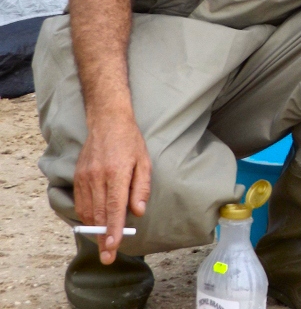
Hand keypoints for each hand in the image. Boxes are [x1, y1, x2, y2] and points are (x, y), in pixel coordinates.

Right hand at [74, 114, 150, 263]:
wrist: (107, 122)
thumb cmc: (130, 142)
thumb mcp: (144, 161)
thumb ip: (141, 188)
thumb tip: (138, 212)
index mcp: (116, 173)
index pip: (114, 208)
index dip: (114, 230)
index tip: (113, 247)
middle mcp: (97, 177)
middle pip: (100, 214)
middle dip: (103, 238)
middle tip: (108, 257)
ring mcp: (84, 177)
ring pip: (88, 211)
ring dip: (95, 230)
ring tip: (103, 245)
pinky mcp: (77, 177)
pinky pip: (80, 203)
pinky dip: (87, 217)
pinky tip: (94, 225)